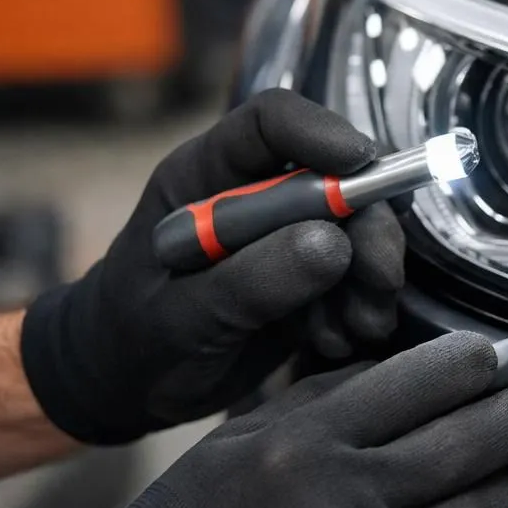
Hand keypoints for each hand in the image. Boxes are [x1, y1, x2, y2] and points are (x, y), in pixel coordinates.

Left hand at [20, 89, 404, 444]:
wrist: (124, 384)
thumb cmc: (134, 341)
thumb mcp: (184, 318)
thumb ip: (251, 280)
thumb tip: (333, 243)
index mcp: (206, 176)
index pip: (270, 123)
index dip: (322, 133)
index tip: (364, 167)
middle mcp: (253, 193)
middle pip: (335, 179)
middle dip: (369, 229)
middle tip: (382, 283)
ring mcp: (283, 234)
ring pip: (356, 230)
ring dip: (369, 281)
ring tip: (353, 331)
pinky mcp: (306, 274)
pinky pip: (355, 276)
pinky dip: (359, 309)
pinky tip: (336, 342)